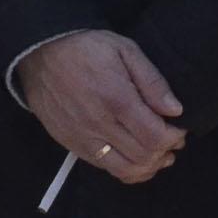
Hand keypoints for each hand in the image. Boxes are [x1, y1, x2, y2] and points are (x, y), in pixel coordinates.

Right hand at [14, 29, 183, 183]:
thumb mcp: (124, 49)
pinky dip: (125, 168)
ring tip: (156, 155)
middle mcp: (99, 124)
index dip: (175, 137)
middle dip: (165, 151)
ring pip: (125, 170)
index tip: (178, 128)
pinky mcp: (70, 143)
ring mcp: (82, 137)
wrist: (38, 52)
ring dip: (148, 166)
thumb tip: (175, 110)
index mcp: (116, 99)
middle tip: (170, 139)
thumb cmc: (86, 47)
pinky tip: (133, 156)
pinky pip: (104, 167)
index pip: (156, 137)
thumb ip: (151, 80)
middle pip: (144, 157)